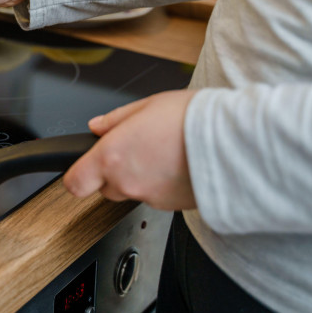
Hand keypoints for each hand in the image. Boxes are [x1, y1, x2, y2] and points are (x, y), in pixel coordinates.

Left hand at [63, 90, 197, 210]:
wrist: (236, 143)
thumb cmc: (193, 119)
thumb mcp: (147, 105)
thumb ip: (115, 119)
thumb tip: (97, 126)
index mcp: (112, 156)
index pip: (75, 183)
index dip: (76, 175)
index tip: (81, 168)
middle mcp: (127, 182)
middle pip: (105, 187)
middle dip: (113, 172)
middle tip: (135, 150)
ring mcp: (150, 198)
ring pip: (132, 192)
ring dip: (139, 178)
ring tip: (162, 154)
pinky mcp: (173, 207)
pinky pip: (157, 197)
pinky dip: (161, 185)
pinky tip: (177, 165)